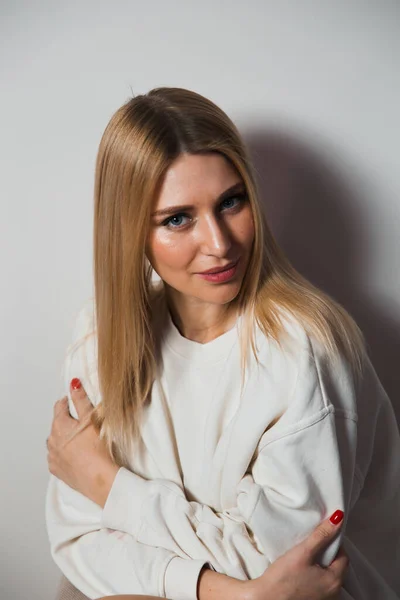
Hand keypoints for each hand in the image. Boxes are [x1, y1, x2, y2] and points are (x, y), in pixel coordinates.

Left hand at [46, 379, 118, 506]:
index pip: (59, 406)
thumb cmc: (96, 448)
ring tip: (80, 440)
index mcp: (59, 425)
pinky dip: (64, 454)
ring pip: (56, 441)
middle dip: (67, 421)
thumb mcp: (91, 418)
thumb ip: (81, 400)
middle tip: (82, 422)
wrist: (99, 479)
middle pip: (57, 424)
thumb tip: (73, 384)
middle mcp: (52, 440)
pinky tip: (76, 455)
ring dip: (64, 438)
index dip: (68, 402)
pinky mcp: (57, 471)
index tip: (75, 401)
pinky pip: (57, 458)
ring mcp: (53, 457)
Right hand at [245, 511, 348, 599]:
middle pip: (337, 565)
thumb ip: (321, 535)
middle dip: (327, 553)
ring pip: (328, 574)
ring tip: (305, 556)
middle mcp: (333, 592)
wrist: (265, 599)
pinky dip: (315, 574)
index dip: (333, 543)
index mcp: (335, 580)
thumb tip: (337, 519)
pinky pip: (320, 583)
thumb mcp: (303, 552)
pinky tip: (301, 569)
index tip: (320, 536)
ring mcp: (324, 598)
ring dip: (320, 564)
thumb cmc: (282, 578)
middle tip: (312, 544)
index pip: (343, 556)